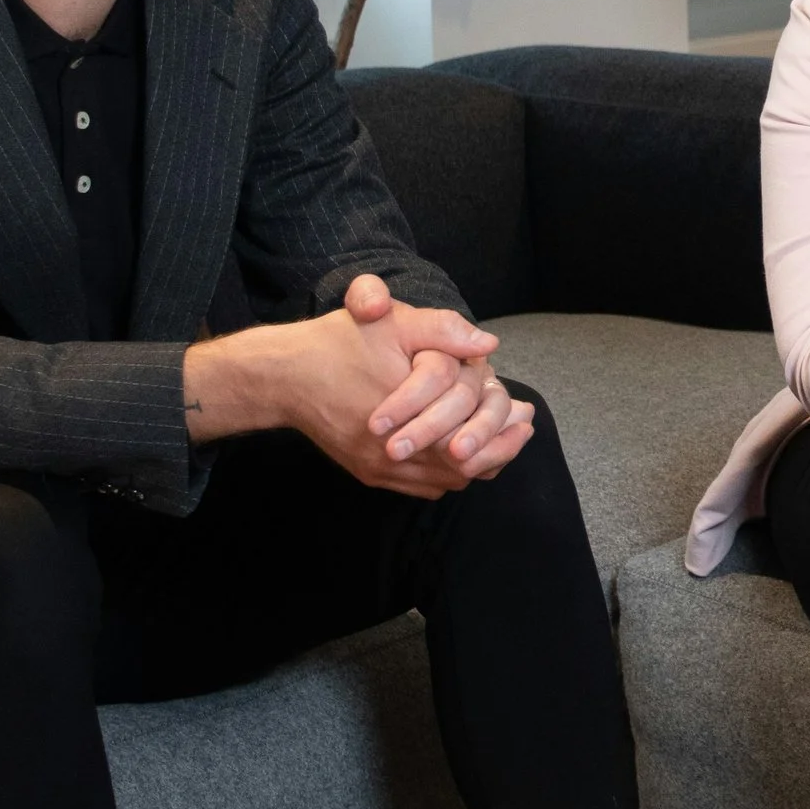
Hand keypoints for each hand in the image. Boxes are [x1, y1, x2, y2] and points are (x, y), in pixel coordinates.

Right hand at [346, 276, 535, 479]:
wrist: (283, 376)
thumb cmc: (338, 343)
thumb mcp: (393, 323)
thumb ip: (442, 330)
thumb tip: (488, 345)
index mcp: (402, 414)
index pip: (463, 441)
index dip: (500, 432)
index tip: (526, 417)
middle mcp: (389, 452)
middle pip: (458, 468)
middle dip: (497, 450)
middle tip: (524, 432)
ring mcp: (377, 468)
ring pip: (442, 481)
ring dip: (476, 464)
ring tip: (504, 442)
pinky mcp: (369, 473)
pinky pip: (420, 486)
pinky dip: (447, 473)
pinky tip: (464, 453)